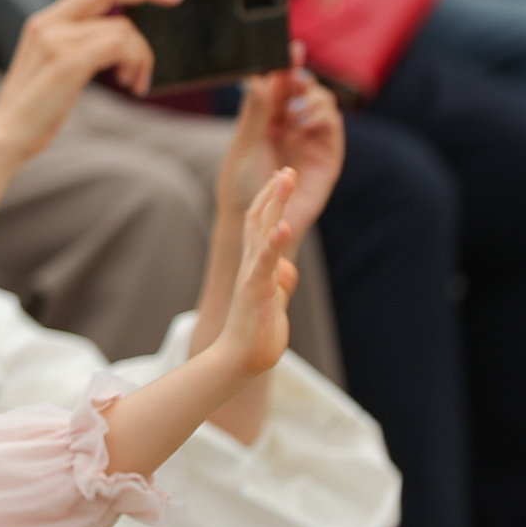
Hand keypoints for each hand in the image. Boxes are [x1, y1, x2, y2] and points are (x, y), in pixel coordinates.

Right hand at [0, 0, 179, 165]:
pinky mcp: (67, 61)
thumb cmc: (35, 110)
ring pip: (122, 27)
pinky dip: (135, 62)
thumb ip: (78, 44)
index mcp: (45, 22)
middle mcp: (48, 23)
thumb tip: (119, 35)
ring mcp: (56, 41)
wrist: (5, 136)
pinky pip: (119, 45)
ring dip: (142, 54)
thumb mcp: (54, 67)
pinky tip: (132, 84)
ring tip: (137, 80)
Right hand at [208, 166, 298, 377]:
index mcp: (254, 263)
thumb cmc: (257, 329)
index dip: (270, 198)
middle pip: (260, 217)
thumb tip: (285, 266)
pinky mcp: (257, 289)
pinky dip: (274, 242)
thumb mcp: (274, 297)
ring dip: (275, 202)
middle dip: (274, 191)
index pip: (260, 223)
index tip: (281, 175)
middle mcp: (250, 262)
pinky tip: (284, 226)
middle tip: (285, 167)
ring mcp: (252, 273)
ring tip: (285, 178)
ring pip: (263, 230)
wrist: (240, 358)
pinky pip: (266, 262)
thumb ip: (280, 277)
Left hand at [215, 42, 341, 251]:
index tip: (290, 48)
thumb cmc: (241, 182)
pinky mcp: (327, 154)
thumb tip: (259, 77)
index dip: (285, 64)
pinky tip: (305, 121)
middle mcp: (290, 122)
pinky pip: (332, 125)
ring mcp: (310, 136)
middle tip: (294, 77)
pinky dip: (322, 115)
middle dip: (301, 77)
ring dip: (311, 97)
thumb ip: (254, 112)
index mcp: (265, 115)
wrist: (255, 221)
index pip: (278, 83)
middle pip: (303, 86)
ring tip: (294, 111)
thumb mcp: (243, 144)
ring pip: (321, 101)